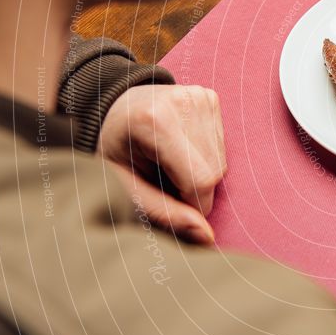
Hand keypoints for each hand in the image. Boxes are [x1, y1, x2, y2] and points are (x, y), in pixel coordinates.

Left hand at [99, 84, 226, 242]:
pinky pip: (222, 144)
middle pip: (214, 171)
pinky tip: (182, 147)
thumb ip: (164, 212)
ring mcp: (199, 96)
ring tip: (170, 162)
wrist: (113, 107)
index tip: (170, 202)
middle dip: (195, 189)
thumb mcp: (126, 186)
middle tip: (165, 180)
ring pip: (221, 160)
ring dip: (201, 173)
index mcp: (154, 122)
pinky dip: (205, 155)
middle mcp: (182, 102)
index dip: (192, 203)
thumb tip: (208, 237)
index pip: (200, 180)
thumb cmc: (115, 150)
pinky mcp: (210, 97)